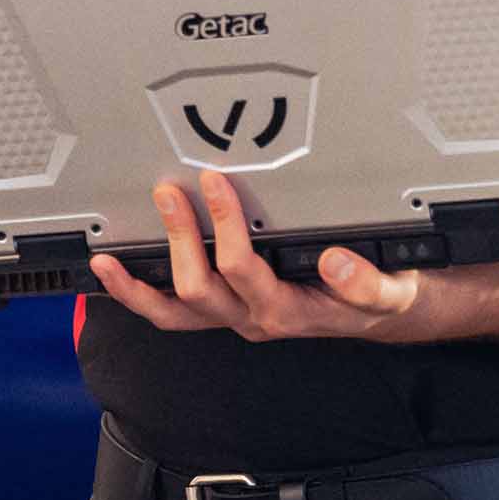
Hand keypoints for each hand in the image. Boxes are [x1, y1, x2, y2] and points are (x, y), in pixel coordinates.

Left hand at [89, 171, 420, 340]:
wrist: (378, 314)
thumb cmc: (379, 296)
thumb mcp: (390, 289)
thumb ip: (366, 281)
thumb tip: (335, 261)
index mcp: (287, 310)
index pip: (244, 268)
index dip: (223, 225)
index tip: (214, 181)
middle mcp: (253, 318)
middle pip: (199, 289)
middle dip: (178, 238)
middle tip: (167, 192)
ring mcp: (235, 318)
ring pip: (174, 314)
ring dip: (139, 287)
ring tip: (108, 260)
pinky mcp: (225, 311)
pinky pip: (173, 315)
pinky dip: (141, 298)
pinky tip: (118, 278)